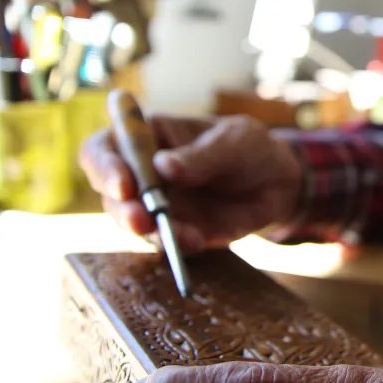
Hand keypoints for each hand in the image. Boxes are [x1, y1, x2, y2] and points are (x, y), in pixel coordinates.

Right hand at [79, 114, 303, 251]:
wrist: (278, 182)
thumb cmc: (248, 147)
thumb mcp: (235, 141)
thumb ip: (203, 155)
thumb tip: (164, 166)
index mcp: (147, 136)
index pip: (104, 148)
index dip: (104, 165)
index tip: (122, 184)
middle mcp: (140, 172)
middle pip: (110, 191)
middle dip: (121, 208)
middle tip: (140, 220)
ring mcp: (154, 205)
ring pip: (133, 222)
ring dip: (148, 232)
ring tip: (176, 235)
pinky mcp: (174, 231)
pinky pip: (165, 242)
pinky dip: (176, 246)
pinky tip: (196, 241)